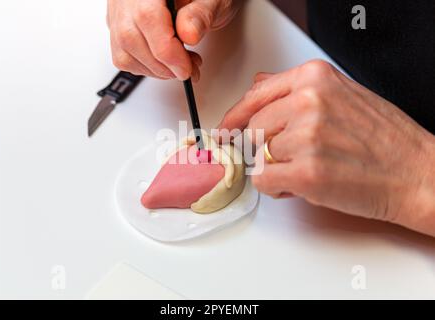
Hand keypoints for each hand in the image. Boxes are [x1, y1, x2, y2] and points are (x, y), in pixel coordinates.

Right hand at [107, 0, 241, 79]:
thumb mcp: (214, 0)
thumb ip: (201, 14)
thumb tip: (189, 34)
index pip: (147, 18)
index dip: (167, 50)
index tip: (185, 68)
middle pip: (130, 37)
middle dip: (163, 65)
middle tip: (188, 69)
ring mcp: (119, 11)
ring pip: (124, 51)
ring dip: (156, 69)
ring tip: (181, 64)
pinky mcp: (117, 26)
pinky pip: (123, 56)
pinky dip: (147, 67)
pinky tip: (166, 62)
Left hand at [219, 60, 434, 236]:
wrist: (417, 173)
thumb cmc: (384, 139)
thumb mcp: (342, 95)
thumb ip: (296, 90)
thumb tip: (258, 85)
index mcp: (315, 78)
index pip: (255, 95)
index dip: (235, 116)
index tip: (226, 128)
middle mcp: (308, 102)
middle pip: (254, 129)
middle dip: (267, 148)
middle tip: (293, 157)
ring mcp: (306, 137)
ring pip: (259, 156)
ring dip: (277, 169)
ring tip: (310, 169)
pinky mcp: (306, 172)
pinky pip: (263, 180)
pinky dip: (277, 187)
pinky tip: (302, 184)